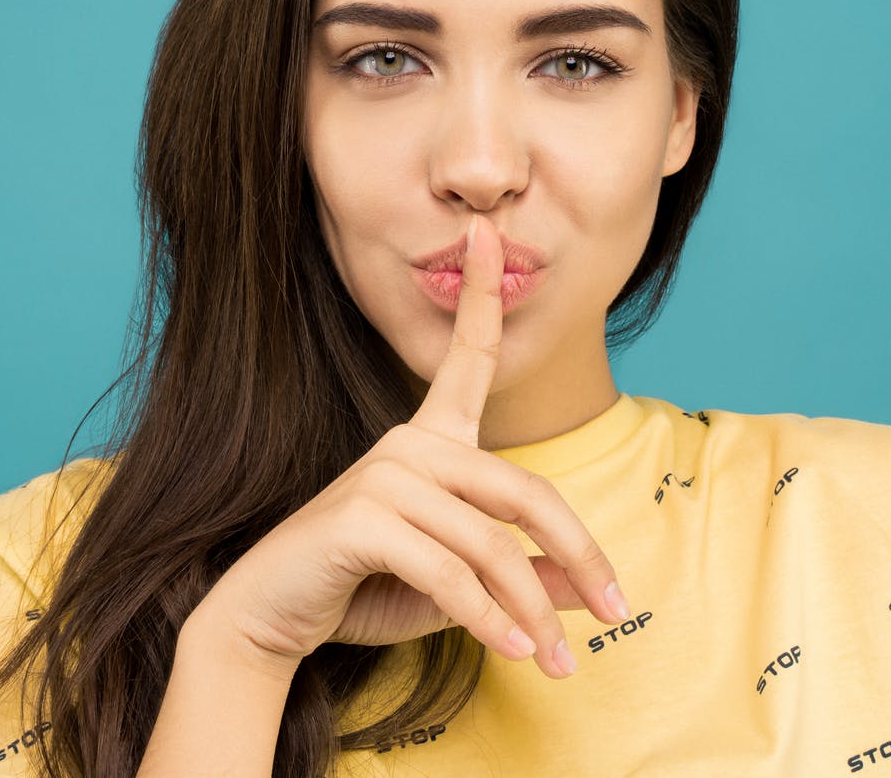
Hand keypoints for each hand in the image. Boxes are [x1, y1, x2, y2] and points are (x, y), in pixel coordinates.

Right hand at [199, 214, 629, 678]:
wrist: (271, 620)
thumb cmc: (365, 592)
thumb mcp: (460, 588)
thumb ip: (521, 578)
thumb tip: (593, 590)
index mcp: (429, 441)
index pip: (467, 358)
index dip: (481, 292)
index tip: (489, 229)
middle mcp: (409, 445)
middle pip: (524, 492)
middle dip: (580, 552)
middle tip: (618, 606)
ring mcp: (384, 477)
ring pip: (493, 545)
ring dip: (534, 611)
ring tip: (561, 660)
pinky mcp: (363, 519)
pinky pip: (451, 573)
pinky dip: (490, 619)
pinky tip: (513, 652)